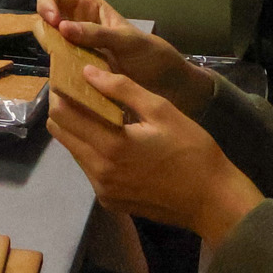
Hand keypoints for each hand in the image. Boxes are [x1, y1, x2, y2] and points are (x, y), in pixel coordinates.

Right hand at [34, 0, 214, 114]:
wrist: (169, 87)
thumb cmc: (152, 56)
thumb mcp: (128, 41)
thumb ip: (97, 33)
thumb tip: (61, 28)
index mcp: (88, 8)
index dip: (47, 4)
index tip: (54, 22)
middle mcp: (77, 26)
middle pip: (45, 20)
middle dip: (45, 31)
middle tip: (53, 48)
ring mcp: (75, 51)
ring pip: (49, 46)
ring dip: (52, 55)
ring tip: (61, 67)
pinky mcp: (77, 73)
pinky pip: (59, 70)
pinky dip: (59, 74)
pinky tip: (67, 82)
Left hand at [47, 65, 262, 245]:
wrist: (213, 201)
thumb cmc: (193, 150)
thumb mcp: (162, 111)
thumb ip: (122, 89)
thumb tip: (88, 72)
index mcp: (111, 145)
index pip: (62, 115)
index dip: (59, 93)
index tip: (65, 79)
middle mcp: (99, 171)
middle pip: (61, 133)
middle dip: (63, 109)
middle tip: (77, 92)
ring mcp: (102, 189)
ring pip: (74, 151)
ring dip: (78, 130)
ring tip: (95, 113)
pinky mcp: (109, 201)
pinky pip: (89, 169)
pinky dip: (92, 151)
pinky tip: (111, 140)